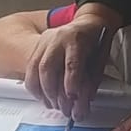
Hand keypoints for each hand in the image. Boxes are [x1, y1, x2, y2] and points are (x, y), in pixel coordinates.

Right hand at [24, 4, 120, 118]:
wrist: (89, 23)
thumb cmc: (96, 41)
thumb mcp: (100, 60)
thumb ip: (91, 81)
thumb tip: (81, 103)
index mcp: (77, 39)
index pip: (71, 63)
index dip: (71, 84)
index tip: (73, 99)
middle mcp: (57, 38)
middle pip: (47, 67)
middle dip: (52, 92)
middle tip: (62, 108)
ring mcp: (45, 41)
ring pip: (34, 69)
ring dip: (41, 92)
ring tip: (52, 105)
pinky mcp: (37, 47)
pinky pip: (30, 69)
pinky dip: (34, 86)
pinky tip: (42, 96)